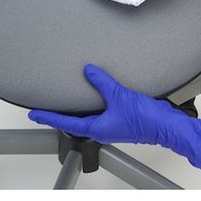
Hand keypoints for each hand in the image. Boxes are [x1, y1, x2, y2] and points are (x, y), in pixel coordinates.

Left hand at [28, 64, 200, 170]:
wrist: (166, 126)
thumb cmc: (144, 119)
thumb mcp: (119, 96)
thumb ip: (102, 83)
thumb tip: (88, 71)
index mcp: (97, 128)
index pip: (66, 123)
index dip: (48, 117)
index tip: (34, 114)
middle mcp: (102, 129)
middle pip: (74, 122)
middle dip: (60, 114)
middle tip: (47, 106)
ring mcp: (112, 125)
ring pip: (88, 116)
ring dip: (77, 108)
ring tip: (67, 98)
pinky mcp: (121, 119)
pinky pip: (102, 111)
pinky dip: (93, 103)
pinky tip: (95, 94)